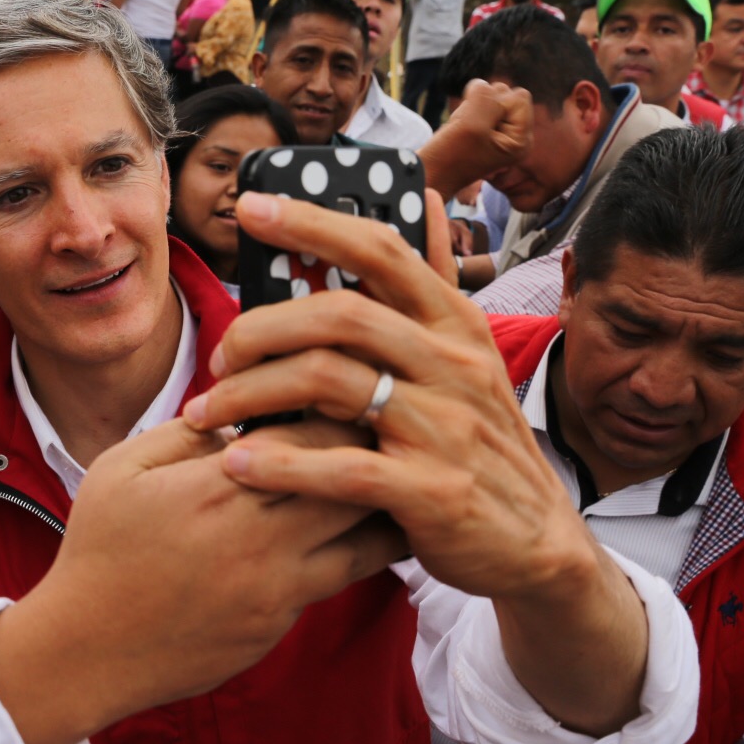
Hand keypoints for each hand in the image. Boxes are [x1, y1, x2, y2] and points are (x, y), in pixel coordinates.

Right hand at [0, 415, 405, 743]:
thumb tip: (237, 414)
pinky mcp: (278, 626)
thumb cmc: (98, 551)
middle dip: (371, 457)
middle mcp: (258, 539)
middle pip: (355, 485)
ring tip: (387, 487)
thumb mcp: (120, 469)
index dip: (337, 414)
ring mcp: (275, 589)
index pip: (312, 437)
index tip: (340, 403)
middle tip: (377, 439)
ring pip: (367, 542)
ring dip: (378, 511)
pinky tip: (345, 534)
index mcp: (218, 489)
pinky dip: (347, 553)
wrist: (87, 650)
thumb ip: (182, 433)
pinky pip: (335, 581)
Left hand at [184, 190, 591, 598]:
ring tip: (206, 415)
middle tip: (219, 355)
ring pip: (328, 383)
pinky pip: (341, 469)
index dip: (312, 223)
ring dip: (250, 395)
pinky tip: (237, 464)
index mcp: (455, 325)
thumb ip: (435, 284)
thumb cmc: (481, 443)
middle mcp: (453, 365)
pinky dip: (280, 465)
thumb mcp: (470, 355)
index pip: (382, 250)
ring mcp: (446, 428)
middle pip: (340, 316)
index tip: (250, 208)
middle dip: (260, 328)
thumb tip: (429, 200)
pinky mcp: (434, 493)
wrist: (538, 544)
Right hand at [420, 78, 533, 195]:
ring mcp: (499, 133)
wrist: (427, 177)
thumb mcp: (471, 124)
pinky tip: (458, 129)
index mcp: (521, 140)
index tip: (478, 128)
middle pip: (505, 94)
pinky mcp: (484, 129)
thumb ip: (485, 97)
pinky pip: (477, 104)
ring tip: (461, 131)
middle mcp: (515, 136)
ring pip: (489, 97)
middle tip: (467, 131)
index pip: (519, 97)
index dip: (494, 105)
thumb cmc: (448, 157)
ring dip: (470, 108)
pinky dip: (464, 111)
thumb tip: (482, 84)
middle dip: (481, 105)